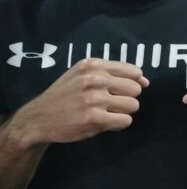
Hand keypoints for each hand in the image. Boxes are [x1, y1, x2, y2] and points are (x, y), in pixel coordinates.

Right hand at [14, 58, 148, 144]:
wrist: (38, 118)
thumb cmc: (65, 95)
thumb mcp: (83, 75)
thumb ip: (114, 74)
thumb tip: (145, 81)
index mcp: (93, 65)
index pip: (134, 71)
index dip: (133, 83)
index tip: (121, 91)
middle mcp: (94, 79)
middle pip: (136, 89)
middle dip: (127, 98)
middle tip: (110, 103)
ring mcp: (94, 98)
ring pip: (133, 105)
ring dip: (123, 112)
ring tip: (106, 112)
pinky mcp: (94, 118)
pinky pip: (125, 120)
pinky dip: (118, 123)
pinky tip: (104, 122)